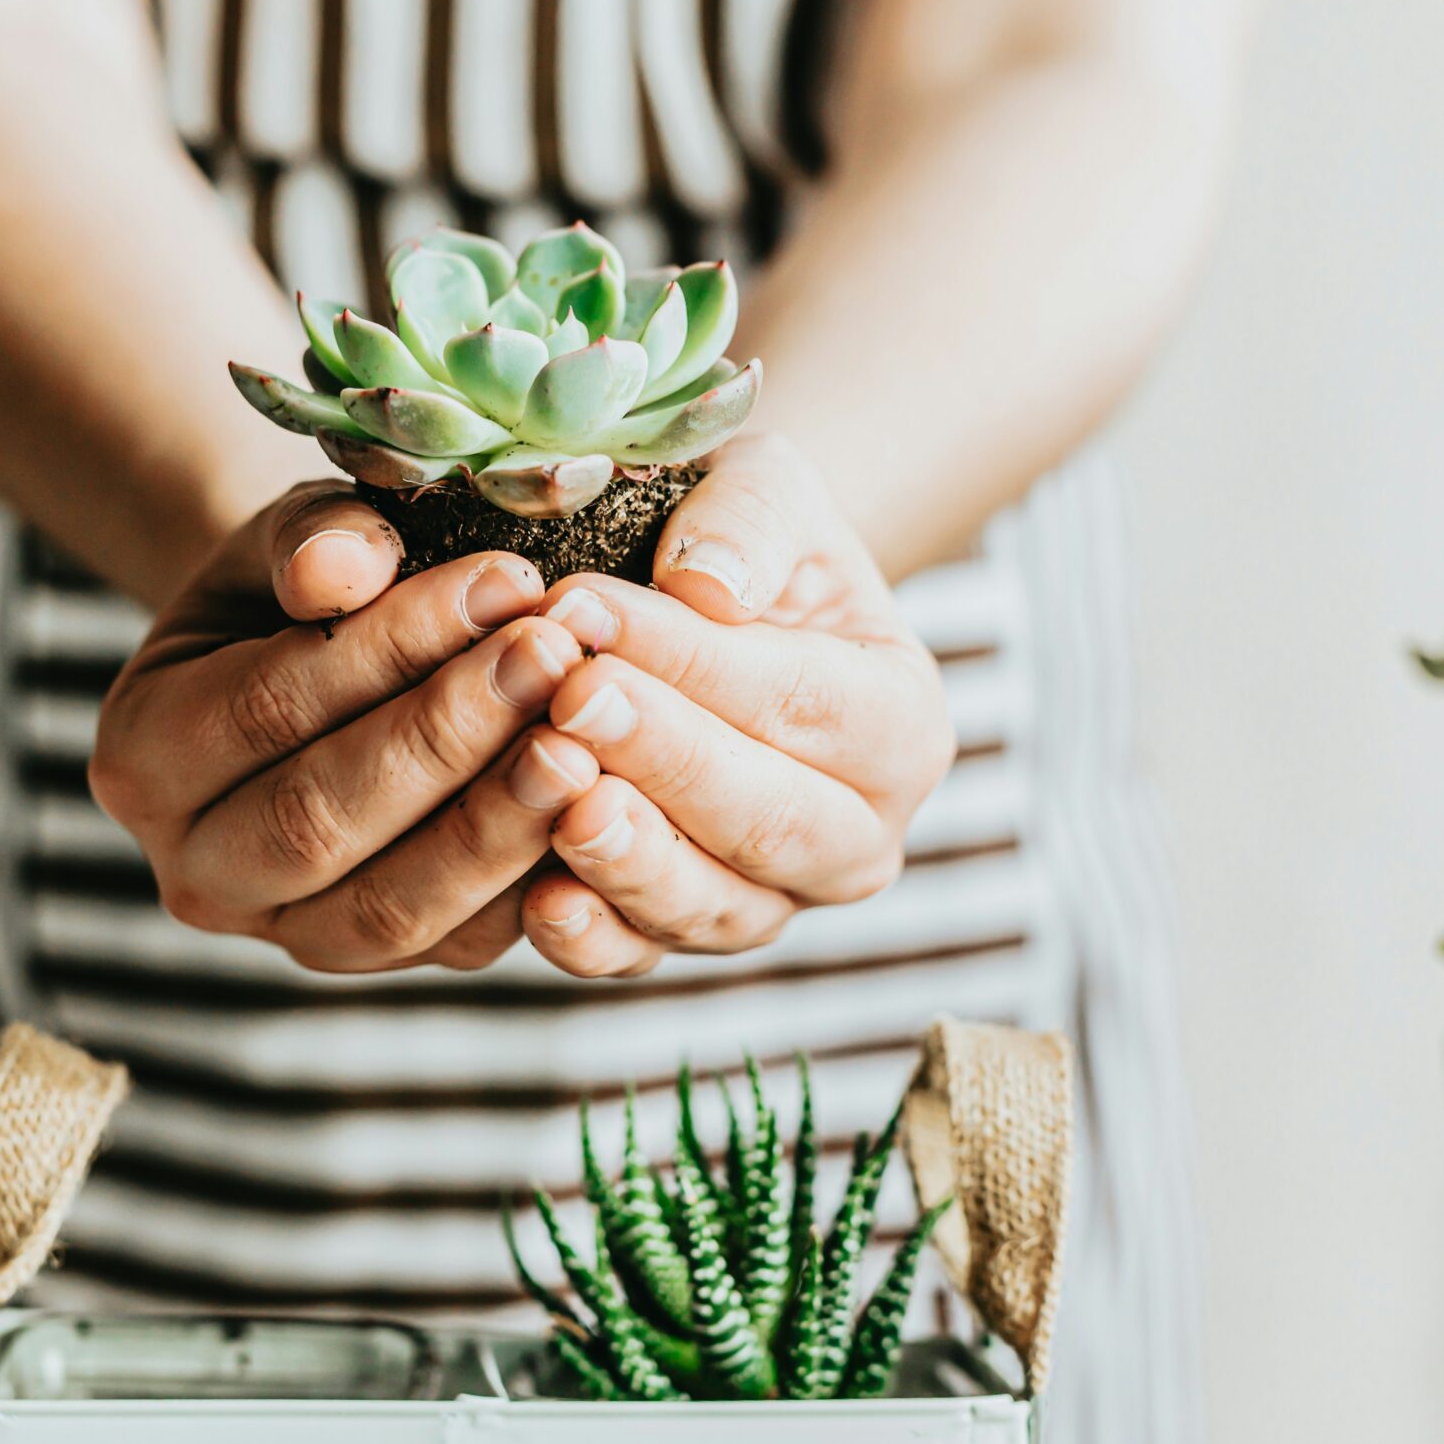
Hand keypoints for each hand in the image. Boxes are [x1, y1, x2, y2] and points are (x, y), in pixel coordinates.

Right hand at [90, 482, 606, 971]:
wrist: (321, 668)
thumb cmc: (308, 588)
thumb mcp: (294, 536)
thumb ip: (315, 540)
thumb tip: (339, 569)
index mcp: (141, 756)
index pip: (265, 708)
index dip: (389, 648)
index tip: (505, 583)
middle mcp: (196, 872)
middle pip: (319, 821)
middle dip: (448, 738)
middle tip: (559, 658)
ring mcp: (286, 936)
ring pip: (392, 907)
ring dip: (498, 825)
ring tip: (589, 739)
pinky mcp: (378, 964)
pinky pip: (461, 947)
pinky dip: (535, 887)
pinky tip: (604, 814)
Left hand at [515, 433, 955, 976]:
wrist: (707, 611)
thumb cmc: (740, 541)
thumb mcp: (764, 488)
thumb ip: (750, 518)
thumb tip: (709, 581)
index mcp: (903, 724)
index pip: (801, 699)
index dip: (694, 661)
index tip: (585, 609)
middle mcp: (858, 835)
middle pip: (769, 816)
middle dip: (663, 759)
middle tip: (569, 699)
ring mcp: (775, 900)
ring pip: (715, 903)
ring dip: (631, 858)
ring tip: (556, 795)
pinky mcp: (687, 936)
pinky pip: (645, 956)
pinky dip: (595, 939)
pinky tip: (540, 900)